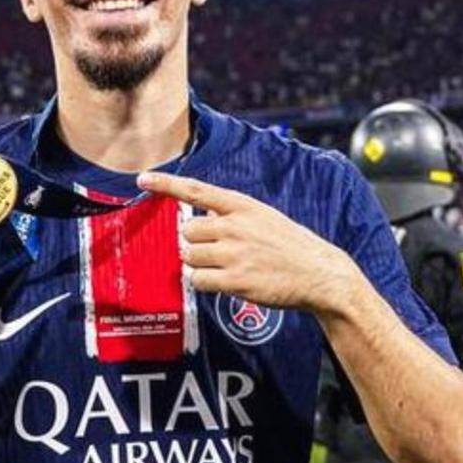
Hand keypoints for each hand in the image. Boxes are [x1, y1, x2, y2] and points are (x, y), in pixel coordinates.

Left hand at [137, 171, 354, 314]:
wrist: (320, 274)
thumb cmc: (289, 245)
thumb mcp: (263, 216)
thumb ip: (231, 215)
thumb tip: (195, 224)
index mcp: (242, 205)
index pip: (196, 189)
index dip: (166, 184)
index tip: (142, 179)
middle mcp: (235, 226)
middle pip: (187, 231)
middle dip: (195, 243)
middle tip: (216, 252)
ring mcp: (234, 253)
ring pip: (189, 257)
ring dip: (198, 264)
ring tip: (223, 268)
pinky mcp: (235, 281)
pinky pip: (198, 280)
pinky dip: (204, 283)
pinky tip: (223, 282)